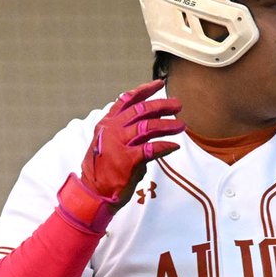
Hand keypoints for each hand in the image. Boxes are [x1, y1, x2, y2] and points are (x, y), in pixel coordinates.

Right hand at [57, 80, 183, 232]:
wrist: (94, 192)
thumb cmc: (104, 168)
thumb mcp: (109, 143)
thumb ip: (126, 131)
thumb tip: (151, 123)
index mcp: (107, 123)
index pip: (127, 100)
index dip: (145, 90)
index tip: (160, 84)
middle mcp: (112, 130)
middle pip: (141, 110)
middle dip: (162, 105)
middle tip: (178, 105)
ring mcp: (119, 144)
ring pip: (148, 127)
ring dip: (168, 125)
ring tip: (181, 126)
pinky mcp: (127, 160)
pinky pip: (151, 149)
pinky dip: (165, 146)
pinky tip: (174, 146)